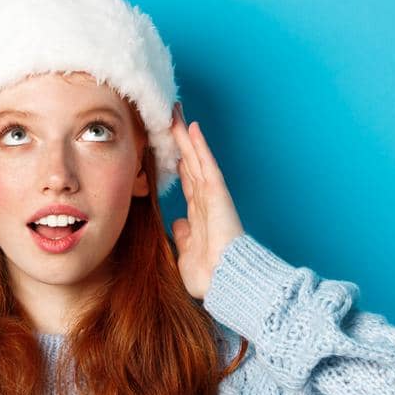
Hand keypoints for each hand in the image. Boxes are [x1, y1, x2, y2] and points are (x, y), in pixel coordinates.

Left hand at [168, 102, 245, 299]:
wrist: (225, 282)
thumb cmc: (210, 276)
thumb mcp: (187, 253)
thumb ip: (183, 236)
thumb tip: (178, 223)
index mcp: (198, 213)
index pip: (185, 179)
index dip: (177, 160)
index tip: (168, 144)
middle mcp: (204, 199)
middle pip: (189, 161)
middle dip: (179, 139)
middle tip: (169, 115)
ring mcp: (211, 194)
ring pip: (195, 156)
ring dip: (185, 134)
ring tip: (175, 111)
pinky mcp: (217, 193)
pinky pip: (206, 164)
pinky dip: (200, 145)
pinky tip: (192, 127)